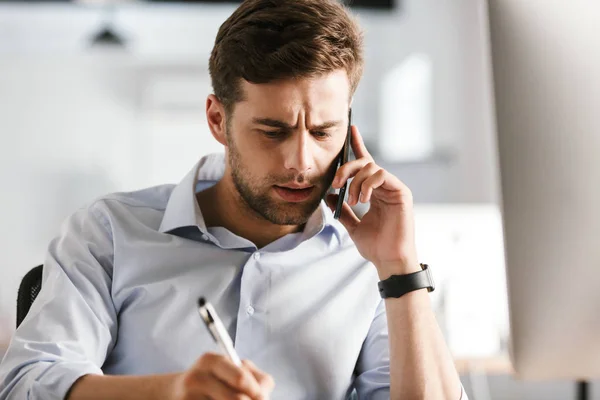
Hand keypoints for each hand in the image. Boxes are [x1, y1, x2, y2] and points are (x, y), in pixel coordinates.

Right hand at [170, 353, 274, 399]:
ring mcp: (188, 397)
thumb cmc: (214, 380)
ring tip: (232, 399)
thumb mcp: (232, 370)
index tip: (262, 397)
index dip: (257, 393)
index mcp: (211, 360)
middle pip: (236, 399)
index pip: (240, 379)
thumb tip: (263, 395)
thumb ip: (254, 378)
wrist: (176, 392)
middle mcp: (196, 378)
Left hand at [326, 126, 419, 278]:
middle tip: (336, 184)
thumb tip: (328, 195)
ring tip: (353, 200)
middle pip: (365, 162)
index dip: (358, 146)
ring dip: (356, 182)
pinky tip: (363, 199)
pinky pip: (382, 174)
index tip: (351, 130)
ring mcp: (395, 188)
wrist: (388, 260)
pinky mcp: (402, 192)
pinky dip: (368, 184)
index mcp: (375, 191)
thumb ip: (342, 209)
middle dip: (347, 168)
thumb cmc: (375, 246)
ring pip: (372, 167)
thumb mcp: (352, 225)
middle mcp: (386, 187)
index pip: (366, 164)